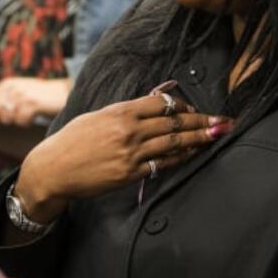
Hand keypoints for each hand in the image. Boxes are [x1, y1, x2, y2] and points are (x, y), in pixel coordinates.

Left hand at [0, 78, 69, 126]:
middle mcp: (12, 87)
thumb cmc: (38, 95)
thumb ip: (1, 98)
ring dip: (14, 120)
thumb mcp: (18, 92)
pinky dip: (25, 122)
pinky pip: (20, 120)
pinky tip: (32, 117)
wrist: (61, 93)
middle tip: (14, 116)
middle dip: (1, 117)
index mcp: (6, 83)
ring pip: (5, 116)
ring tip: (24, 116)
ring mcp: (22, 95)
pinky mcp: (32, 103)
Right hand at [16, 93, 231, 223]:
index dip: (183, 106)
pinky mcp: (130, 173)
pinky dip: (182, 158)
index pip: (161, 104)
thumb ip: (123, 112)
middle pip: (174, 123)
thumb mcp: (96, 117)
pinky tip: (195, 154)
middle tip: (225, 122)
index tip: (196, 110)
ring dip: (200, 139)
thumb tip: (148, 106)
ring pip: (174, 143)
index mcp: (120, 111)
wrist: (53, 169)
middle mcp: (128, 130)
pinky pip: (163, 164)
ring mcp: (131, 153)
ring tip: (218, 135)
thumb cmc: (71, 141)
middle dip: (203, 121)